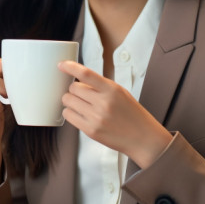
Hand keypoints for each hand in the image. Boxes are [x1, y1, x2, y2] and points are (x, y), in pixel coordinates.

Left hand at [58, 60, 172, 168]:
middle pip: (73, 88)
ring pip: (68, 101)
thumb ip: (100, 86)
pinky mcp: (90, 130)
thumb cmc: (131, 114)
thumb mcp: (120, 93)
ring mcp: (96, 118)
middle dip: (74, 89)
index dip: (70, 67)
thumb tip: (78, 79)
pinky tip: (79, 113)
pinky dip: (70, 112)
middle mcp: (103, 103)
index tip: (61, 65)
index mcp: (112, 90)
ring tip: (81, 104)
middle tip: (82, 94)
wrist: (143, 138)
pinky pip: (68, 115)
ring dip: (71, 101)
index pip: (86, 74)